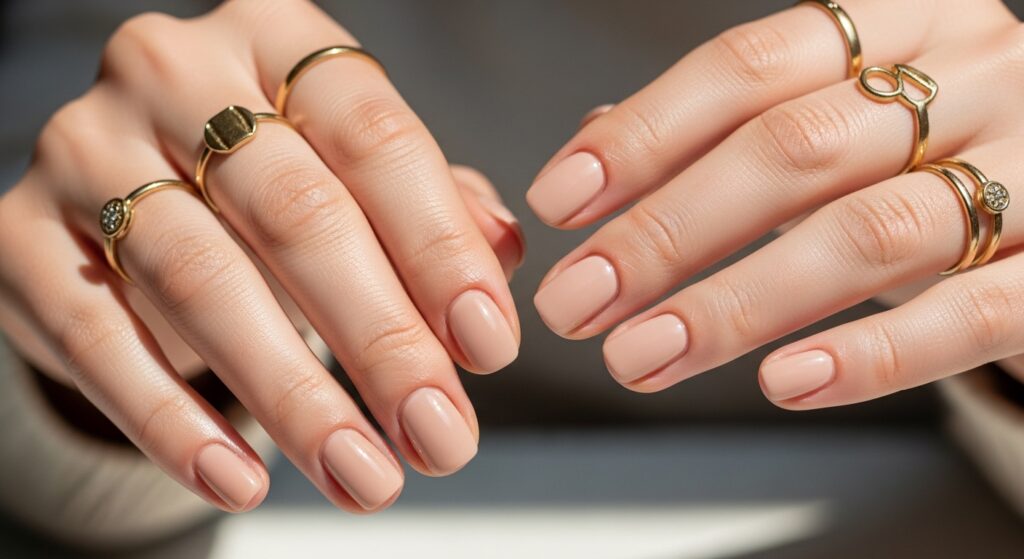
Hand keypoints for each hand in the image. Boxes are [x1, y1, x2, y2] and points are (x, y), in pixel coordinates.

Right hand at [0, 0, 523, 512]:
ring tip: (362, 474)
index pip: (376, 137)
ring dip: (293, 395)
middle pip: (297, 212)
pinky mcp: (20, 234)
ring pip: (202, 280)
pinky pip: (96, 336)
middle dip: (381, 339)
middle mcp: (176, 72)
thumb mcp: (359, 176)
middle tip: (440, 435)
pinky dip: (171, 420)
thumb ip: (437, 207)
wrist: (131, 196)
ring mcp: (86, 146)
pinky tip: (240, 479)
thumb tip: (500, 259)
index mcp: (279, 38)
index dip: (439, 248)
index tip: (489, 348)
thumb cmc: (276, 186)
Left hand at [527, 0, 1023, 407]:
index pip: (747, 69)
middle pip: (792, 151)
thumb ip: (733, 121)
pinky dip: (874, 355)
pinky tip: (783, 382)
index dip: (643, 136)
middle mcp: (971, 79)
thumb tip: (597, 139)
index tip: (559, 202)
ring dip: (736, 303)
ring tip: (642, 354)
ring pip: (870, 234)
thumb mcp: (849, 106)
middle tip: (576, 300)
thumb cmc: (943, 143)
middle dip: (666, 233)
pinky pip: (975, 314)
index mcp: (901, 26)